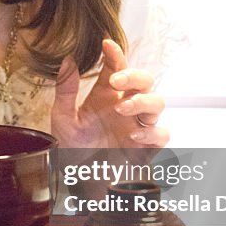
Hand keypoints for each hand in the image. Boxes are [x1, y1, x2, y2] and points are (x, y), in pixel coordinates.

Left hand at [51, 39, 168, 148]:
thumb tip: (68, 60)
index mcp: (106, 95)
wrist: (80, 181)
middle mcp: (126, 106)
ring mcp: (139, 125)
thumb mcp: (63, 119)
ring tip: (121, 109)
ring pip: (157, 103)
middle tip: (116, 81)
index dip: (115, 54)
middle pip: (144, 80)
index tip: (106, 44)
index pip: (116, 68)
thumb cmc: (74, 148)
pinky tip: (133, 137)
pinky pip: (161, 134)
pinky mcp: (148, 146)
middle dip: (134, 76)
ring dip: (142, 102)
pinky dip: (151, 133)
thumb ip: (66, 91)